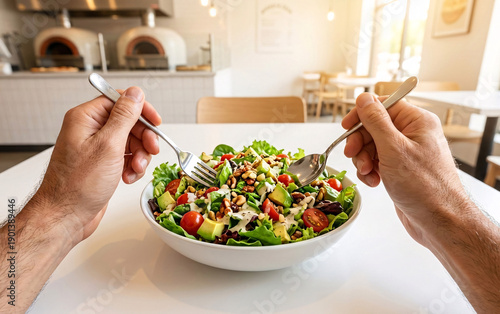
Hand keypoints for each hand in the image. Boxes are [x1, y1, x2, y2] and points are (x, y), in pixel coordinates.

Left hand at [30, 87, 160, 244]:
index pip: (119, 100)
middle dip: (143, 138)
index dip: (141, 110)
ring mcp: (96, 148)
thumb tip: (136, 93)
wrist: (66, 217)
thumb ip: (124, 117)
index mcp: (86, 118)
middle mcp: (90, 130)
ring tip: (135, 169)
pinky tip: (128, 177)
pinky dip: (132, 166)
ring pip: (130, 140)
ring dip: (139, 155)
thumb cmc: (78, 185)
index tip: (156, 121)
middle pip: (128, 122)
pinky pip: (126, 157)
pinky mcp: (102, 163)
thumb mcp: (108, 145)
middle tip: (151, 151)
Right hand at [342, 93, 467, 244]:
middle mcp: (413, 134)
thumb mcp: (393, 149)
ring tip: (368, 173)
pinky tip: (373, 181)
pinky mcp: (401, 169)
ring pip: (373, 146)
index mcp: (417, 122)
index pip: (383, 105)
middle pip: (374, 127)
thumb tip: (364, 98)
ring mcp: (407, 152)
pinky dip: (370, 171)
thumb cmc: (424, 187)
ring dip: (364, 159)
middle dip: (360, 142)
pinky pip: (378, 162)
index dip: (362, 115)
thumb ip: (376, 121)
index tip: (346, 126)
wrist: (439, 221)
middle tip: (352, 155)